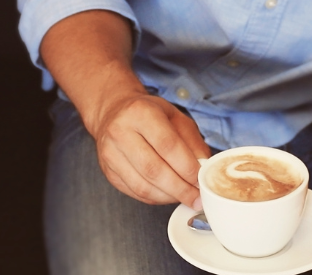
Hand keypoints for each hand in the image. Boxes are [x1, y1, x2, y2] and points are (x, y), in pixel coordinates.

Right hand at [86, 90, 211, 207]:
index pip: (167, 145)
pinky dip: (155, 198)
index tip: (201, 180)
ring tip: (185, 198)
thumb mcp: (175, 117)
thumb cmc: (148, 114)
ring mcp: (110, 154)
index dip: (187, 167)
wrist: (113, 112)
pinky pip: (135, 192)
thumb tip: (203, 168)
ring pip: (143, 186)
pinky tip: (168, 195)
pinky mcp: (108, 172)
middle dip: (180, 189)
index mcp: (140, 113)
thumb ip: (192, 141)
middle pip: (154, 170)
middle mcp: (120, 132)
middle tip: (197, 198)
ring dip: (168, 197)